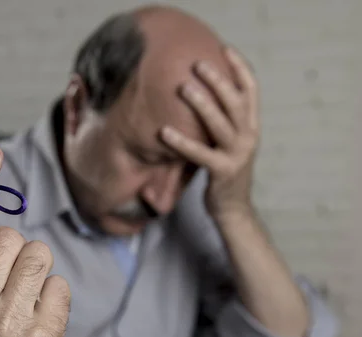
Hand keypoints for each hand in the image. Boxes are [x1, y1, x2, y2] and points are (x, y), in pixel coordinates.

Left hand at [162, 47, 258, 221]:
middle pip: (236, 102)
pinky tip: (163, 132)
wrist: (233, 209)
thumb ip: (220, 122)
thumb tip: (196, 94)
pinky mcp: (223, 172)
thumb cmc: (224, 171)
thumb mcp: (226, 142)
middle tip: (197, 64)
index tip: (224, 49)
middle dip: (218, 80)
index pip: (251, 91)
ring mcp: (238, 155)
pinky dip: (182, 142)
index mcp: (251, 126)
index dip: (240, 68)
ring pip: (221, 124)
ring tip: (183, 88)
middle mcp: (249, 137)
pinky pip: (200, 154)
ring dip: (202, 104)